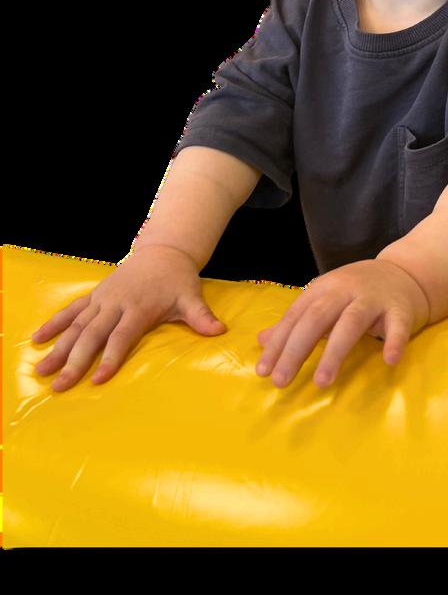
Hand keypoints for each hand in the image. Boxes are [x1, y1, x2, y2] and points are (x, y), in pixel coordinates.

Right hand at [31, 245, 225, 391]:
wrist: (164, 250)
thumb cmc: (178, 279)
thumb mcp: (191, 296)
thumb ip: (201, 316)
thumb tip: (219, 331)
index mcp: (138, 308)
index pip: (121, 337)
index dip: (109, 358)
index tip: (97, 380)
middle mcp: (116, 304)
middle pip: (92, 335)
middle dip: (75, 361)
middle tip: (59, 386)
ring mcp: (102, 299)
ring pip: (76, 325)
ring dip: (58, 348)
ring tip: (41, 370)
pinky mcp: (95, 294)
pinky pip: (71, 309)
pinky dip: (54, 323)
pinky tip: (38, 339)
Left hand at [255, 259, 430, 388]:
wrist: (407, 273)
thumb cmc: (359, 292)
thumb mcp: (325, 300)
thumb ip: (296, 321)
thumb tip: (262, 340)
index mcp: (324, 288)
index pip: (296, 316)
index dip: (279, 343)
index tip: (263, 371)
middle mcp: (346, 289)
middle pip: (317, 318)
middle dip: (296, 350)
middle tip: (281, 381)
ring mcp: (374, 298)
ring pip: (351, 323)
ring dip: (335, 352)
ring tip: (321, 382)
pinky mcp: (401, 309)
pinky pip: (397, 326)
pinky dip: (394, 342)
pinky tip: (389, 361)